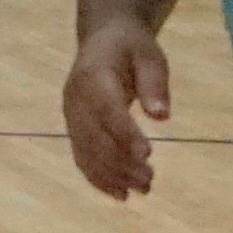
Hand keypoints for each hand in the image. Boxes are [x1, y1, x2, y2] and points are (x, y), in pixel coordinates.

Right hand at [61, 21, 171, 199]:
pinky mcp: (74, 128)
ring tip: (142, 189)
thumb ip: (154, 83)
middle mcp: (75, 99)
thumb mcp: (150, 55)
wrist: (104, 38)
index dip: (124, 134)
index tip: (148, 155)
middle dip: (120, 162)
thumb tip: (161, 115)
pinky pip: (81, 156)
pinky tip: (120, 193)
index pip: (106, 109)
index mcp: (92, 77)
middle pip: (94, 137)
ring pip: (86, 152)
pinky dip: (98, 178)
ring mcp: (71, 116)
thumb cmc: (131, 47)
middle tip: (149, 180)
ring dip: (112, 175)